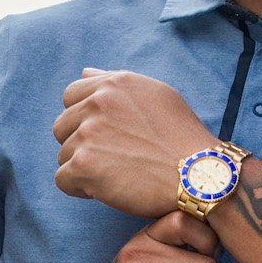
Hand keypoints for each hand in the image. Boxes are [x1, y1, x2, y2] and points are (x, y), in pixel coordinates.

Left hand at [54, 70, 217, 217]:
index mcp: (114, 84)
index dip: (84, 119)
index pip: (70, 96)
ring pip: (63, 154)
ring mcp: (88, 134)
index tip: (105, 136)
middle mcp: (98, 103)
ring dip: (83, 168)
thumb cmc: (182, 139)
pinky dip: (80, 189)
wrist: (199, 175)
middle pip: (62, 127)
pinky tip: (107, 189)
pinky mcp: (83, 165)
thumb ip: (116, 83)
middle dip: (81, 144)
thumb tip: (84, 72)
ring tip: (116, 175)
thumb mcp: (156, 95)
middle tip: (112, 159)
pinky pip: (62, 180)